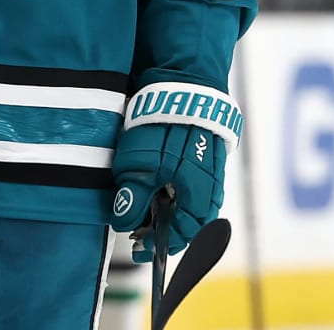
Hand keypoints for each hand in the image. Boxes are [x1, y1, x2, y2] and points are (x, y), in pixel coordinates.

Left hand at [109, 82, 241, 261]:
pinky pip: (190, 187)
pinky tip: (154, 186)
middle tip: (135, 229)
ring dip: (166, 211)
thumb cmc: (164, 127)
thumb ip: (132, 197)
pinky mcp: (205, 159)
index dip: (156, 246)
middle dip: (161, 230)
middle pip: (186, 224)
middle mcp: (209, 193)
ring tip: (142, 207)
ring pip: (188, 206)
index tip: (137, 248)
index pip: (180, 238)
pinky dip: (172, 193)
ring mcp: (210, 176)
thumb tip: (123, 223)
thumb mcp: (139, 165)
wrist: (186, 86)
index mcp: (197, 201)